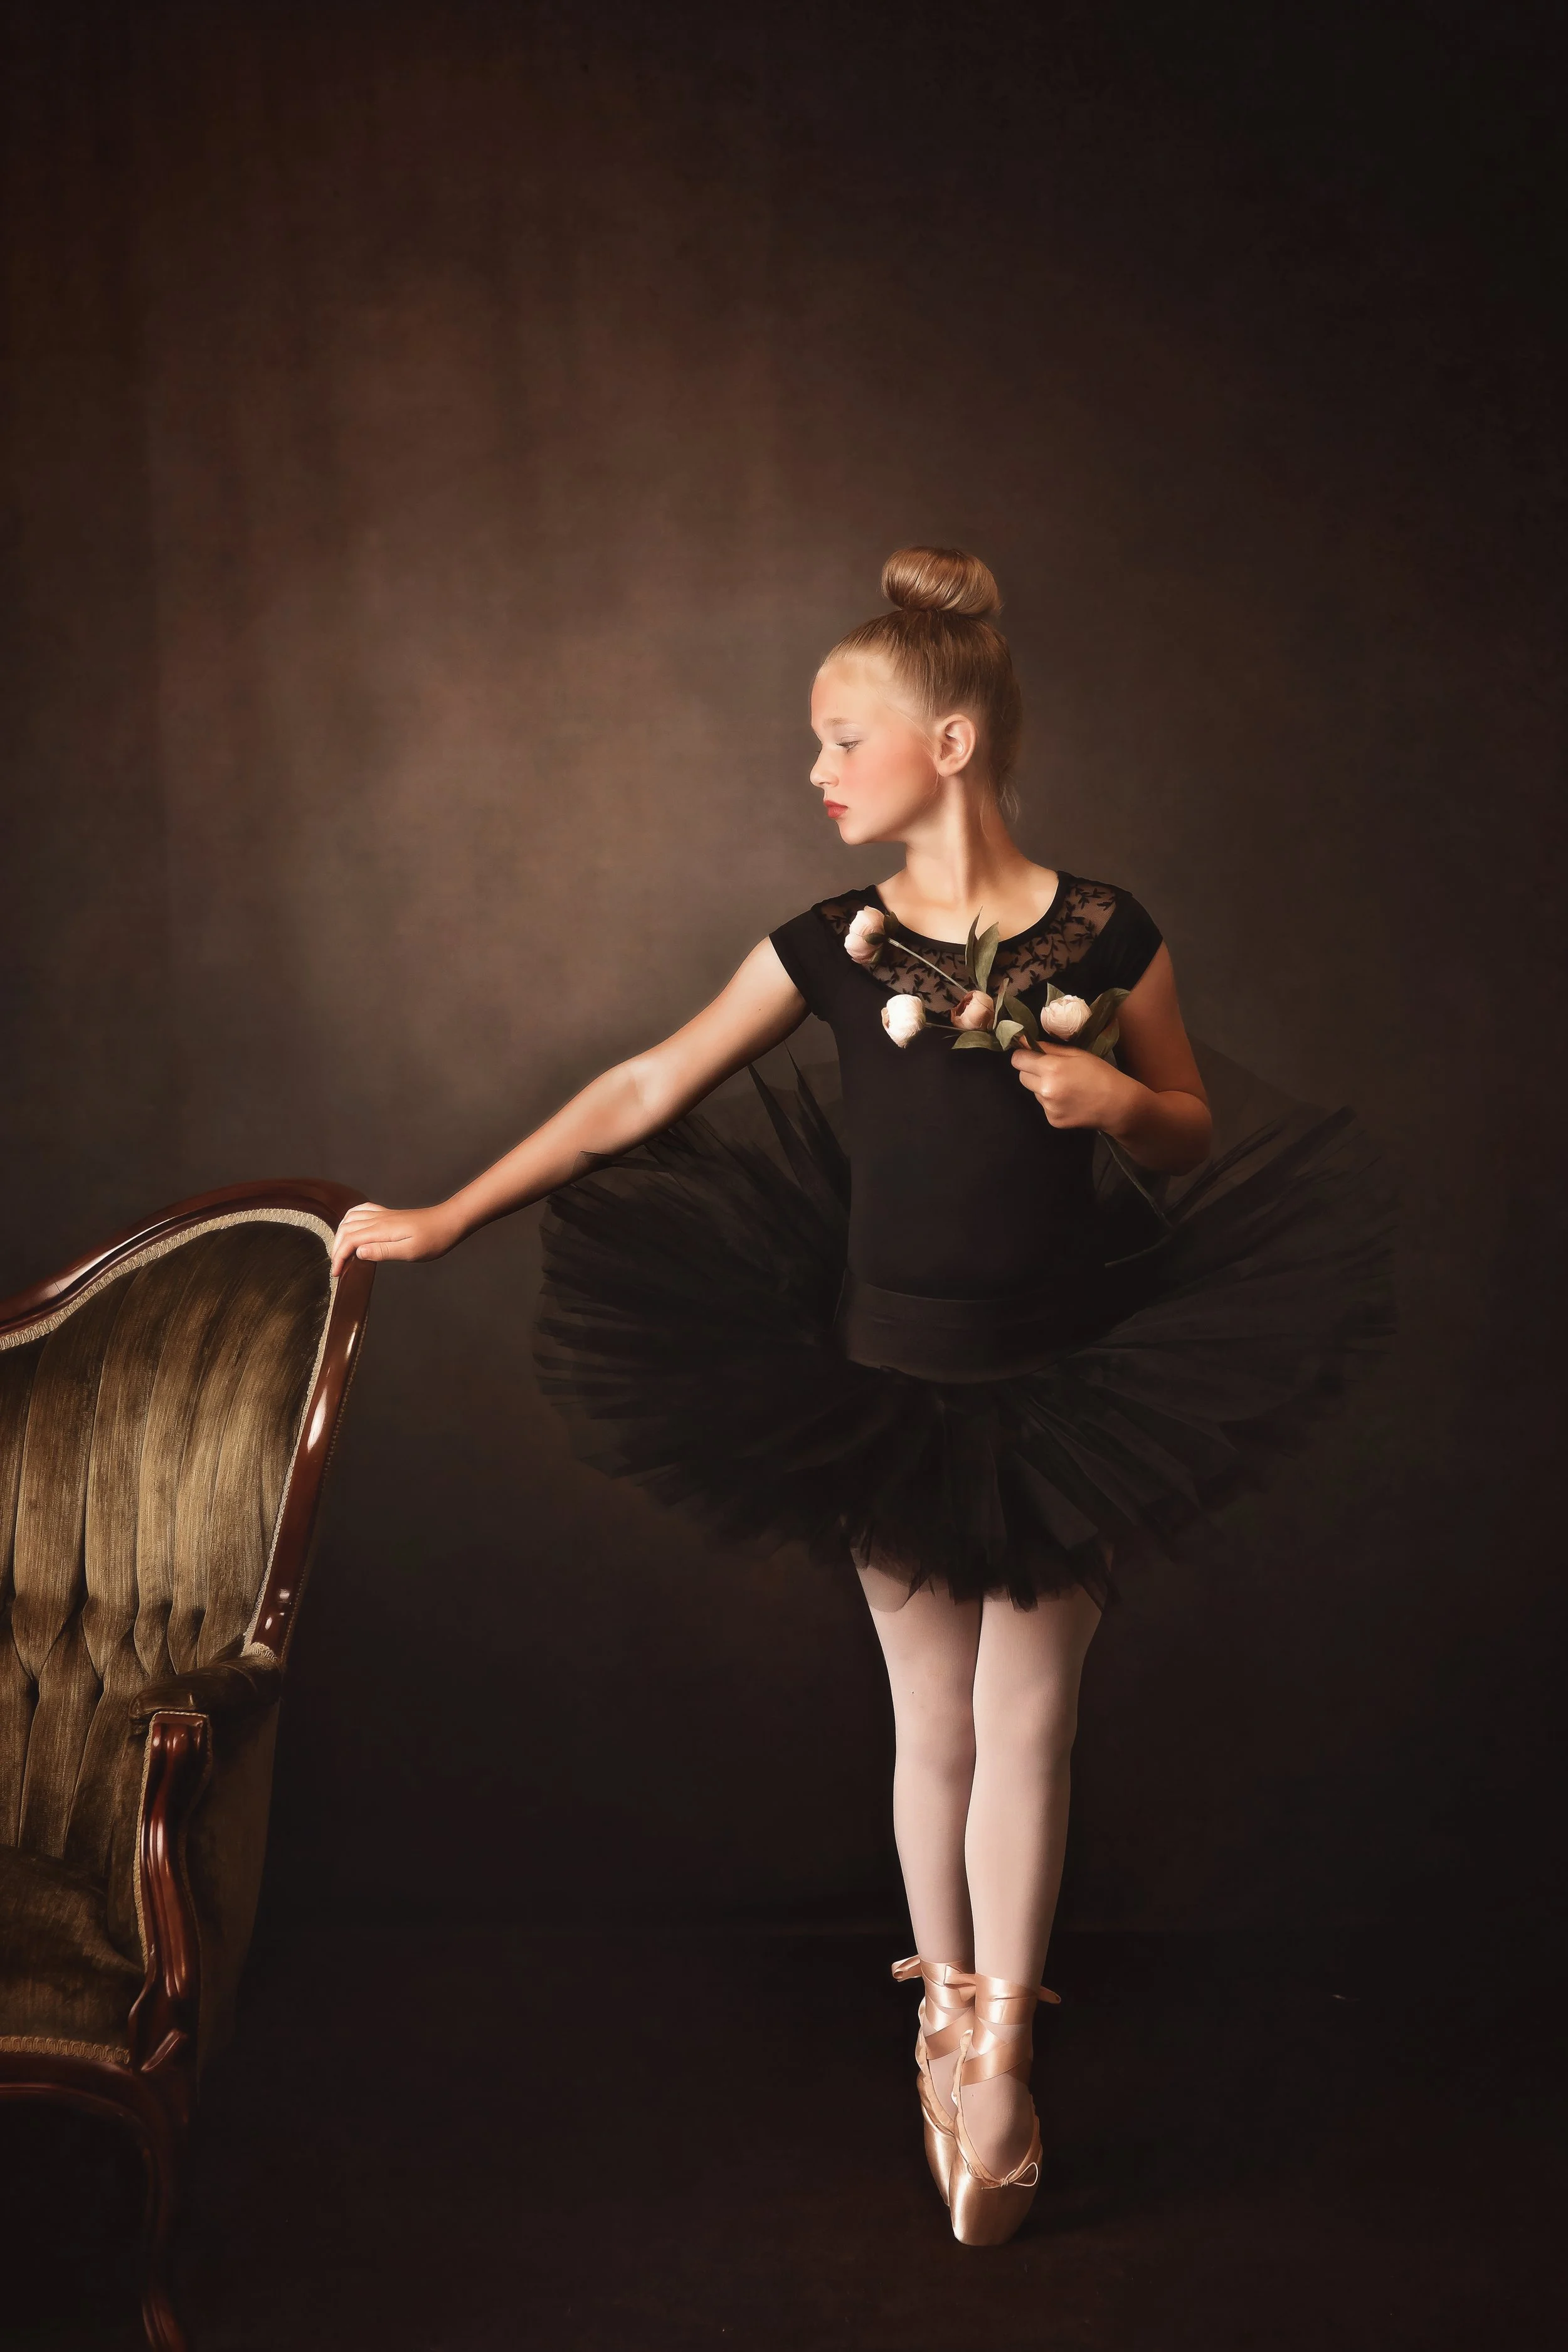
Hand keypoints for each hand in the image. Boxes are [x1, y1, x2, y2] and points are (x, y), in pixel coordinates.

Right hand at [331, 1201, 460, 1278]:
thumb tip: (358, 1252)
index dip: (339, 1257)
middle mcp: (378, 1219)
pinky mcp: (387, 1214)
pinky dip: (350, 1219)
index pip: (350, 1241)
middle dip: (336, 1248)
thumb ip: (383, 1251)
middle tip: (337, 1267)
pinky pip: (361, 1210)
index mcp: (381, 1229)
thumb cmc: (434, 1239)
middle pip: (346, 1230)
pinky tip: (351, 1227)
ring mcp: (382, 1214)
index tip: (336, 1273)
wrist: (449, 1221)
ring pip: (350, 1218)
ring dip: (340, 1233)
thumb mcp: (410, 1251)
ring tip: (340, 1251)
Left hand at [1009, 1040, 1132, 1130]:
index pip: (1018, 1060)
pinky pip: (1044, 1106)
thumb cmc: (1100, 1073)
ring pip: (1034, 1092)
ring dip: (1042, 1087)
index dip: (1023, 1055)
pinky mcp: (1052, 1120)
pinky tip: (1069, 1100)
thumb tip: (1024, 1041)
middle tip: (1051, 1070)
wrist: (1117, 1105)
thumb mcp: (1077, 1054)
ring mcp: (1048, 1108)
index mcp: (1051, 1069)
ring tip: (1065, 1086)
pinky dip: (1052, 1102)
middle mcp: (1046, 1090)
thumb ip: (1048, 1048)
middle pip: (1021, 1077)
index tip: (1031, 1055)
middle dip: (1031, 1071)